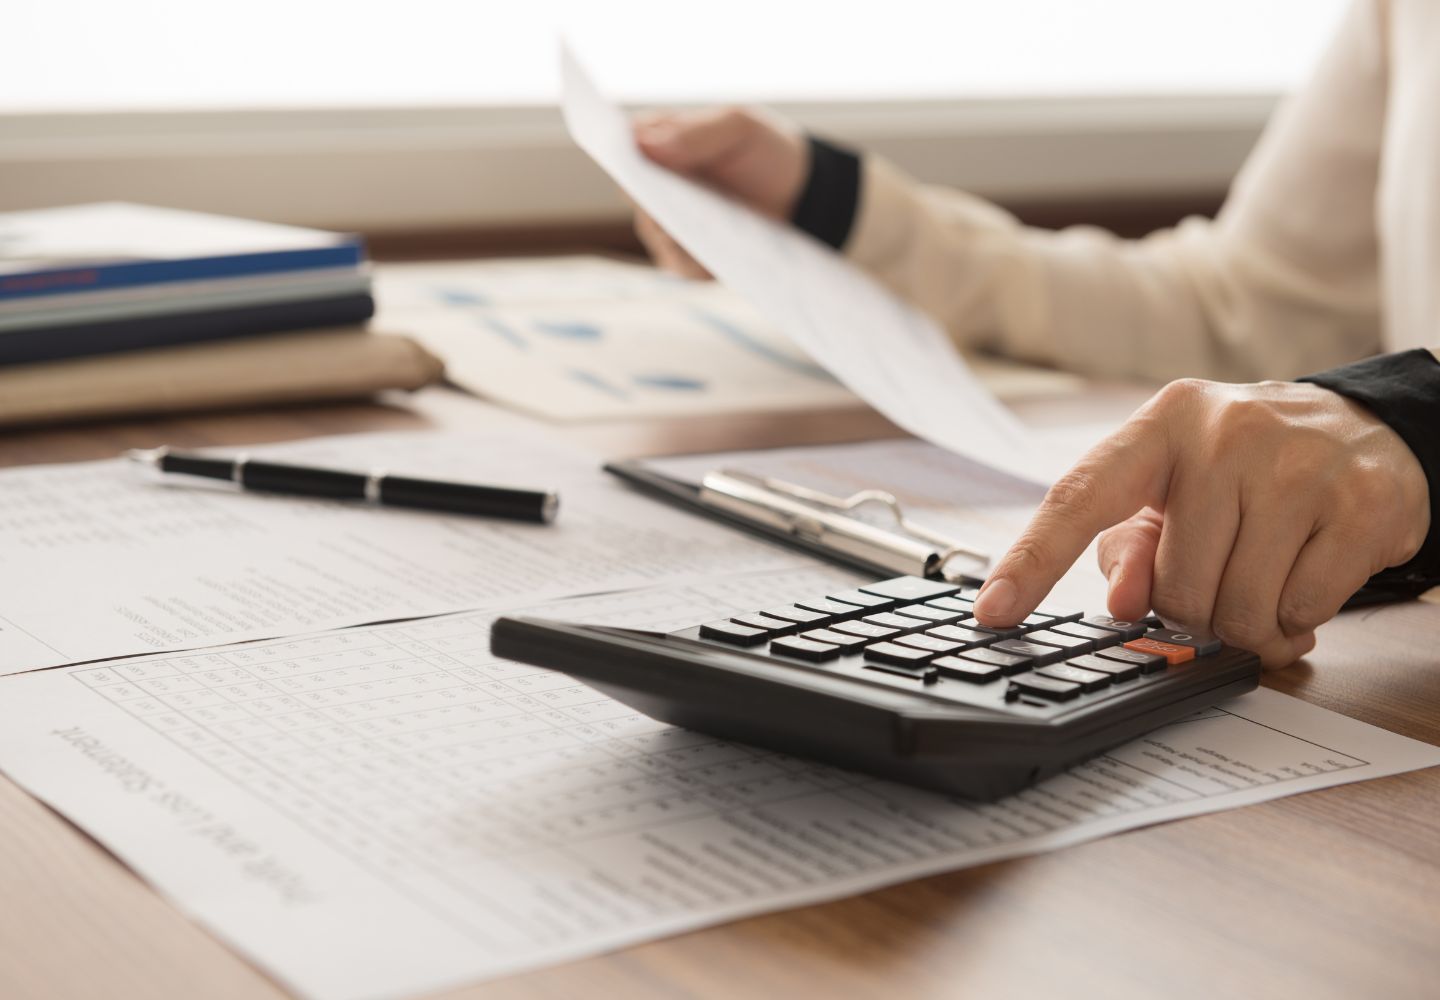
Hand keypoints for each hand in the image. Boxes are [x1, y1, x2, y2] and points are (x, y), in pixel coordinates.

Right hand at [631, 107, 808, 277]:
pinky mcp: (688, 257)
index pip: (625, 150)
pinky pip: (682, 264)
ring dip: (673, 234)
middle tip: (663, 203)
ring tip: (696, 231)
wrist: (797, 191)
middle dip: (650, 200)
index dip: (622, 158)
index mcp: (658, 144)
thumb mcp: (738, 127)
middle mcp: (655, 186)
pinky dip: (696, 262)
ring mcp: (668, 224)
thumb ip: (694, 133)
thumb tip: (644, 145)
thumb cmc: (761, 150)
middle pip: (635, 196)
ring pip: (655, 233)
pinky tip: (714, 256)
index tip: (630, 165)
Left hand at [971, 378, 1430, 667]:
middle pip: (1176, 586)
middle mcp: (1226, 433)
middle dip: (1196, 609)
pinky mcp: (1362, 503)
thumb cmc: (1246, 471)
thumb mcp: (1173, 494)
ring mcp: (1299, 464)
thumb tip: (1124, 604)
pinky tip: (1305, 581)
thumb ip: (1129, 546)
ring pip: (1241, 608)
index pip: (1079, 498)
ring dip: (1250, 623)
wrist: (1365, 431)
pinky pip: (1304, 610)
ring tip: (1265, 582)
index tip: (992, 611)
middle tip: (1221, 578)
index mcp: (1161, 425)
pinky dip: (1299, 619)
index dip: (1031, 562)